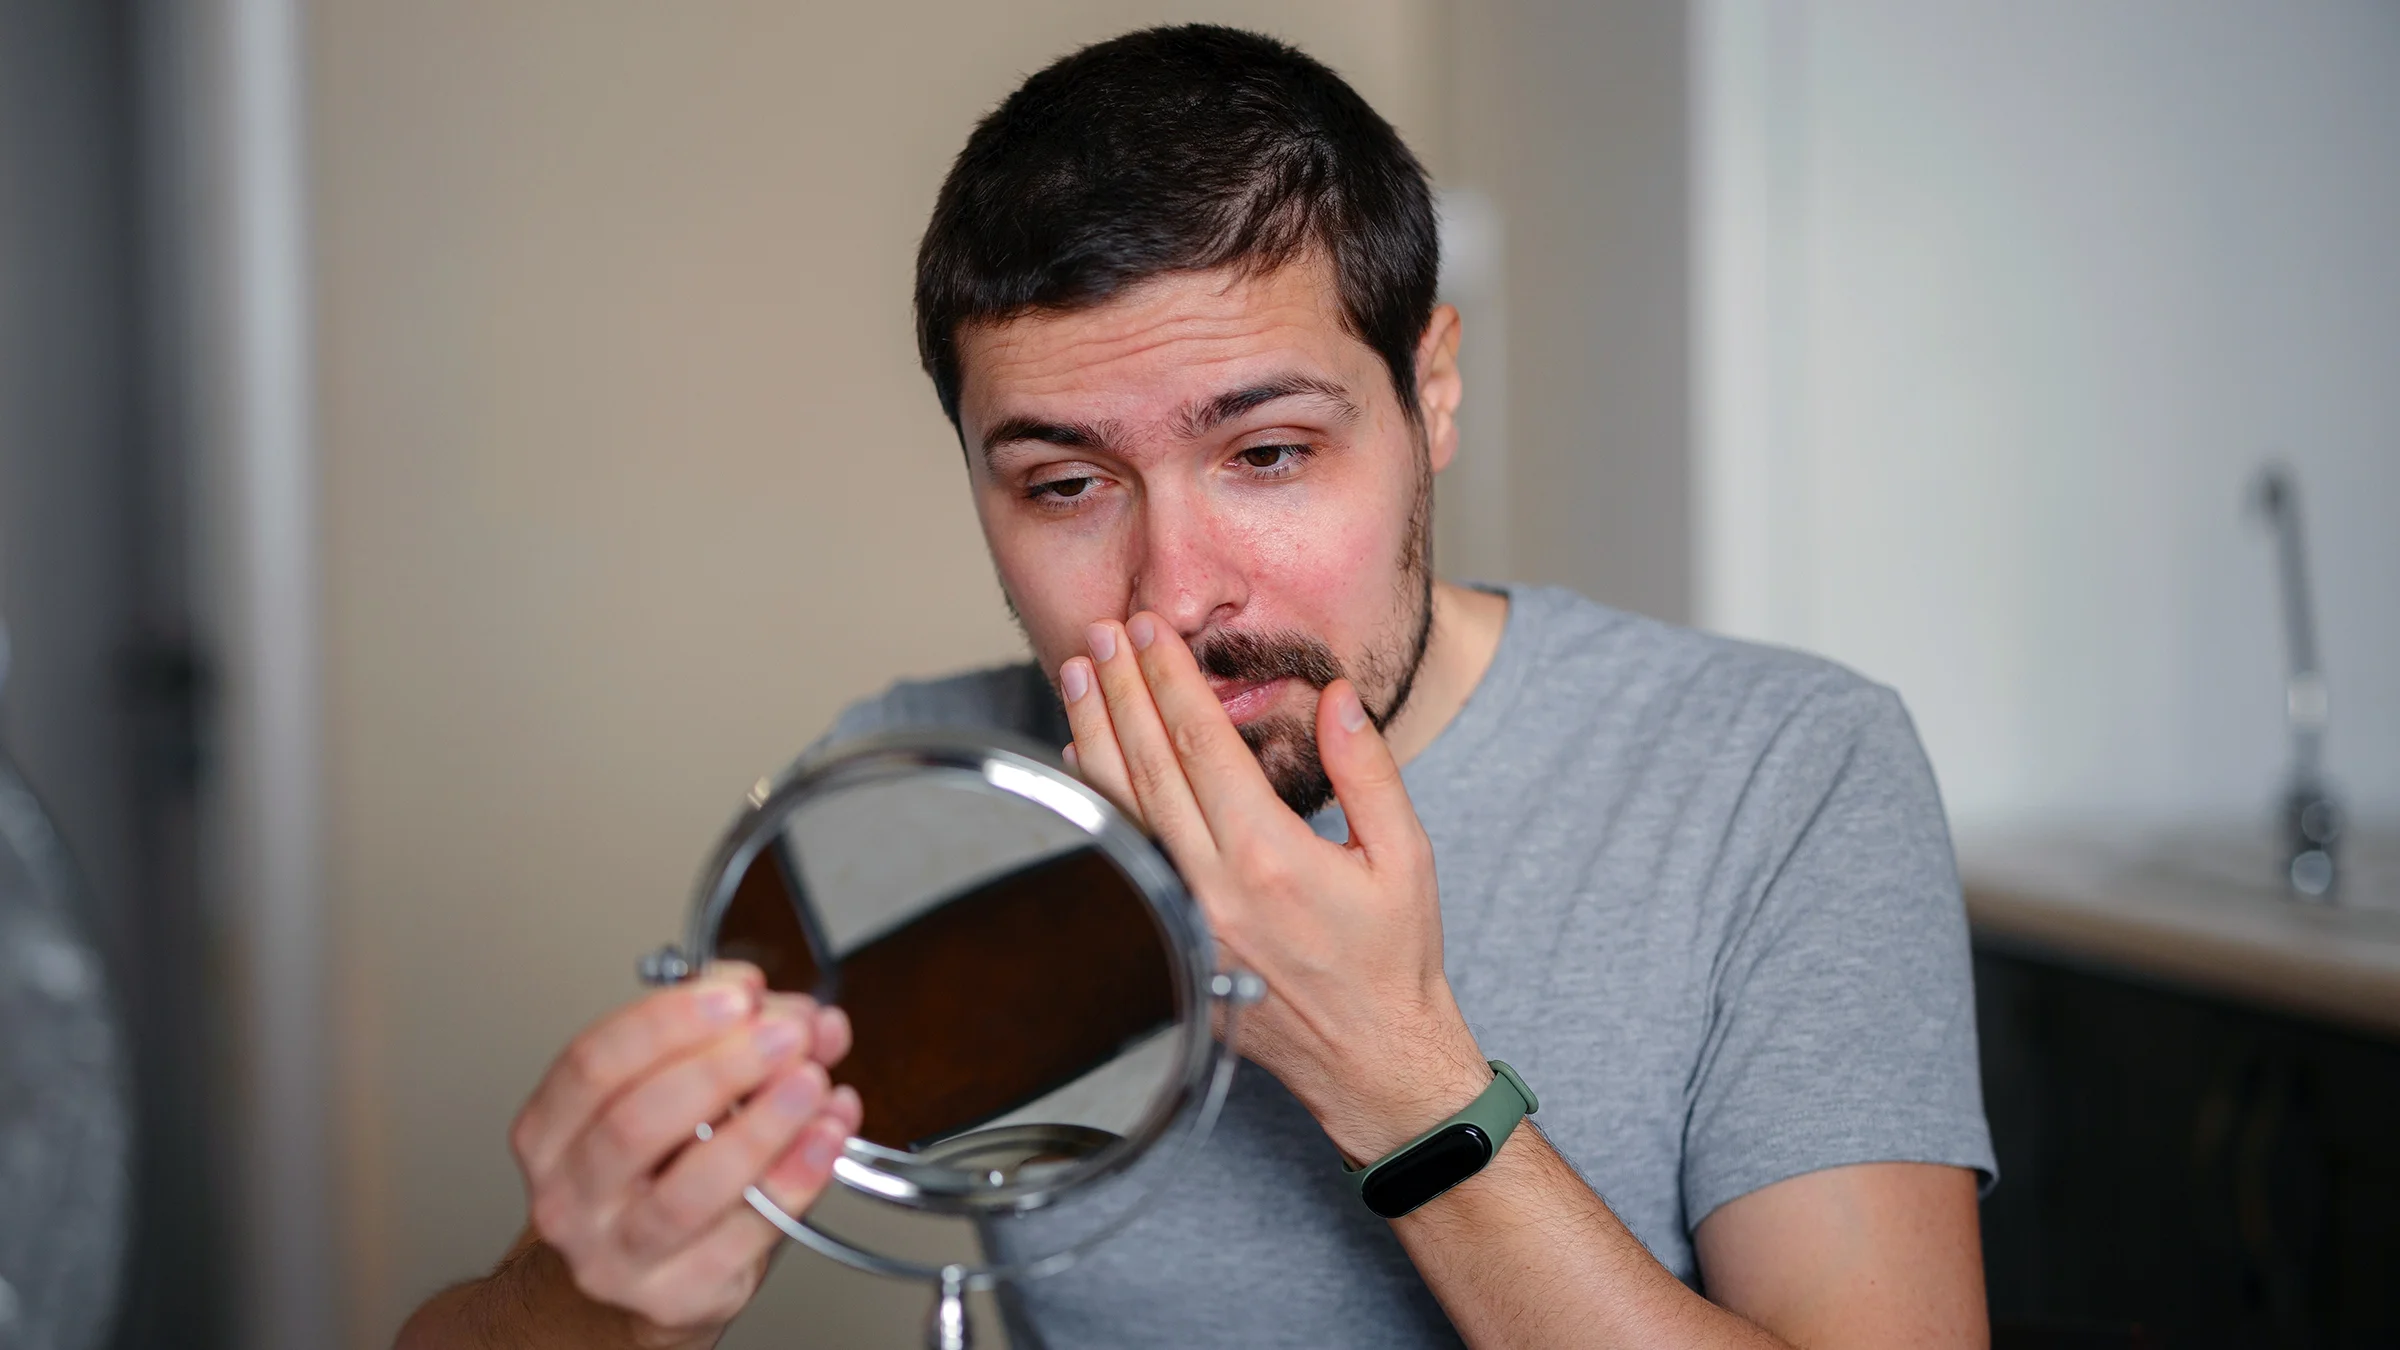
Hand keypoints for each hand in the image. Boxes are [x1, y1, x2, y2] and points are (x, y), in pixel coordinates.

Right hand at [506, 963, 864, 1344]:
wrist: (640, 1279)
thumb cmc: (656, 1173)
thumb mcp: (676, 1091)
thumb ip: (738, 1038)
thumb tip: (803, 1015)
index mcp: (552, 1129)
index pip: (594, 1062)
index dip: (670, 1019)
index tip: (739, 994)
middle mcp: (571, 1195)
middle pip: (638, 1121)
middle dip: (724, 1066)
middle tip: (789, 1034)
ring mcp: (617, 1254)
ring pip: (689, 1189)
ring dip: (763, 1126)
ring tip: (811, 1082)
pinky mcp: (676, 1295)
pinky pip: (744, 1235)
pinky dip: (795, 1178)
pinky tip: (826, 1137)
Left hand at [1057, 613, 1489, 1161]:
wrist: (1372, 1060)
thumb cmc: (1393, 959)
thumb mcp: (1405, 854)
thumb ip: (1366, 769)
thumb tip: (1335, 697)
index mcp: (1271, 857)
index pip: (1202, 745)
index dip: (1171, 680)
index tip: (1153, 631)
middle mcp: (1214, 887)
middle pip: (1149, 766)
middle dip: (1123, 689)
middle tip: (1105, 631)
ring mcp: (1182, 919)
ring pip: (1122, 809)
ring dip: (1095, 735)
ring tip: (1080, 674)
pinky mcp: (1169, 941)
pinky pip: (1123, 854)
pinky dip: (1099, 800)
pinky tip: (1083, 759)